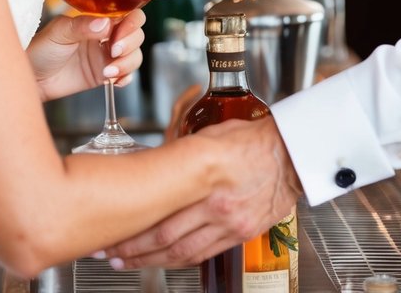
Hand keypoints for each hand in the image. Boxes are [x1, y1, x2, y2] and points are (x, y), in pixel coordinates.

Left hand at [27, 9, 144, 102]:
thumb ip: (81, 26)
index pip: (128, 13)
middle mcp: (106, 35)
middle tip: (113, 51)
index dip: (131, 22)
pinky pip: (126, 74)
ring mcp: (106, 55)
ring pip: (134, 55)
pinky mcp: (104, 74)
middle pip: (136, 34)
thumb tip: (104, 23)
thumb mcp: (59, 32)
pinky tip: (114, 81)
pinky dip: (126, 77)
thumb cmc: (41, 48)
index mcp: (98, 18)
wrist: (32, 78)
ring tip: (108, 71)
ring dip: (128, 63)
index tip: (118, 34)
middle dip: (130, 43)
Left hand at [105, 116, 302, 268]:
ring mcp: (229, 224)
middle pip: (165, 236)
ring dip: (150, 260)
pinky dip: (180, 261)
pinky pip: (205, 254)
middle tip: (108, 253)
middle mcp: (216, 207)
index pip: (160, 211)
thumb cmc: (254, 139)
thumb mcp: (211, 138)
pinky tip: (164, 262)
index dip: (132, 225)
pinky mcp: (241, 234)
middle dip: (133, 249)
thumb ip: (184, 156)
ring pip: (181, 251)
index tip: (111, 229)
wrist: (292, 154)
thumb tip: (157, 166)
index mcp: (206, 179)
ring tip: (127, 263)